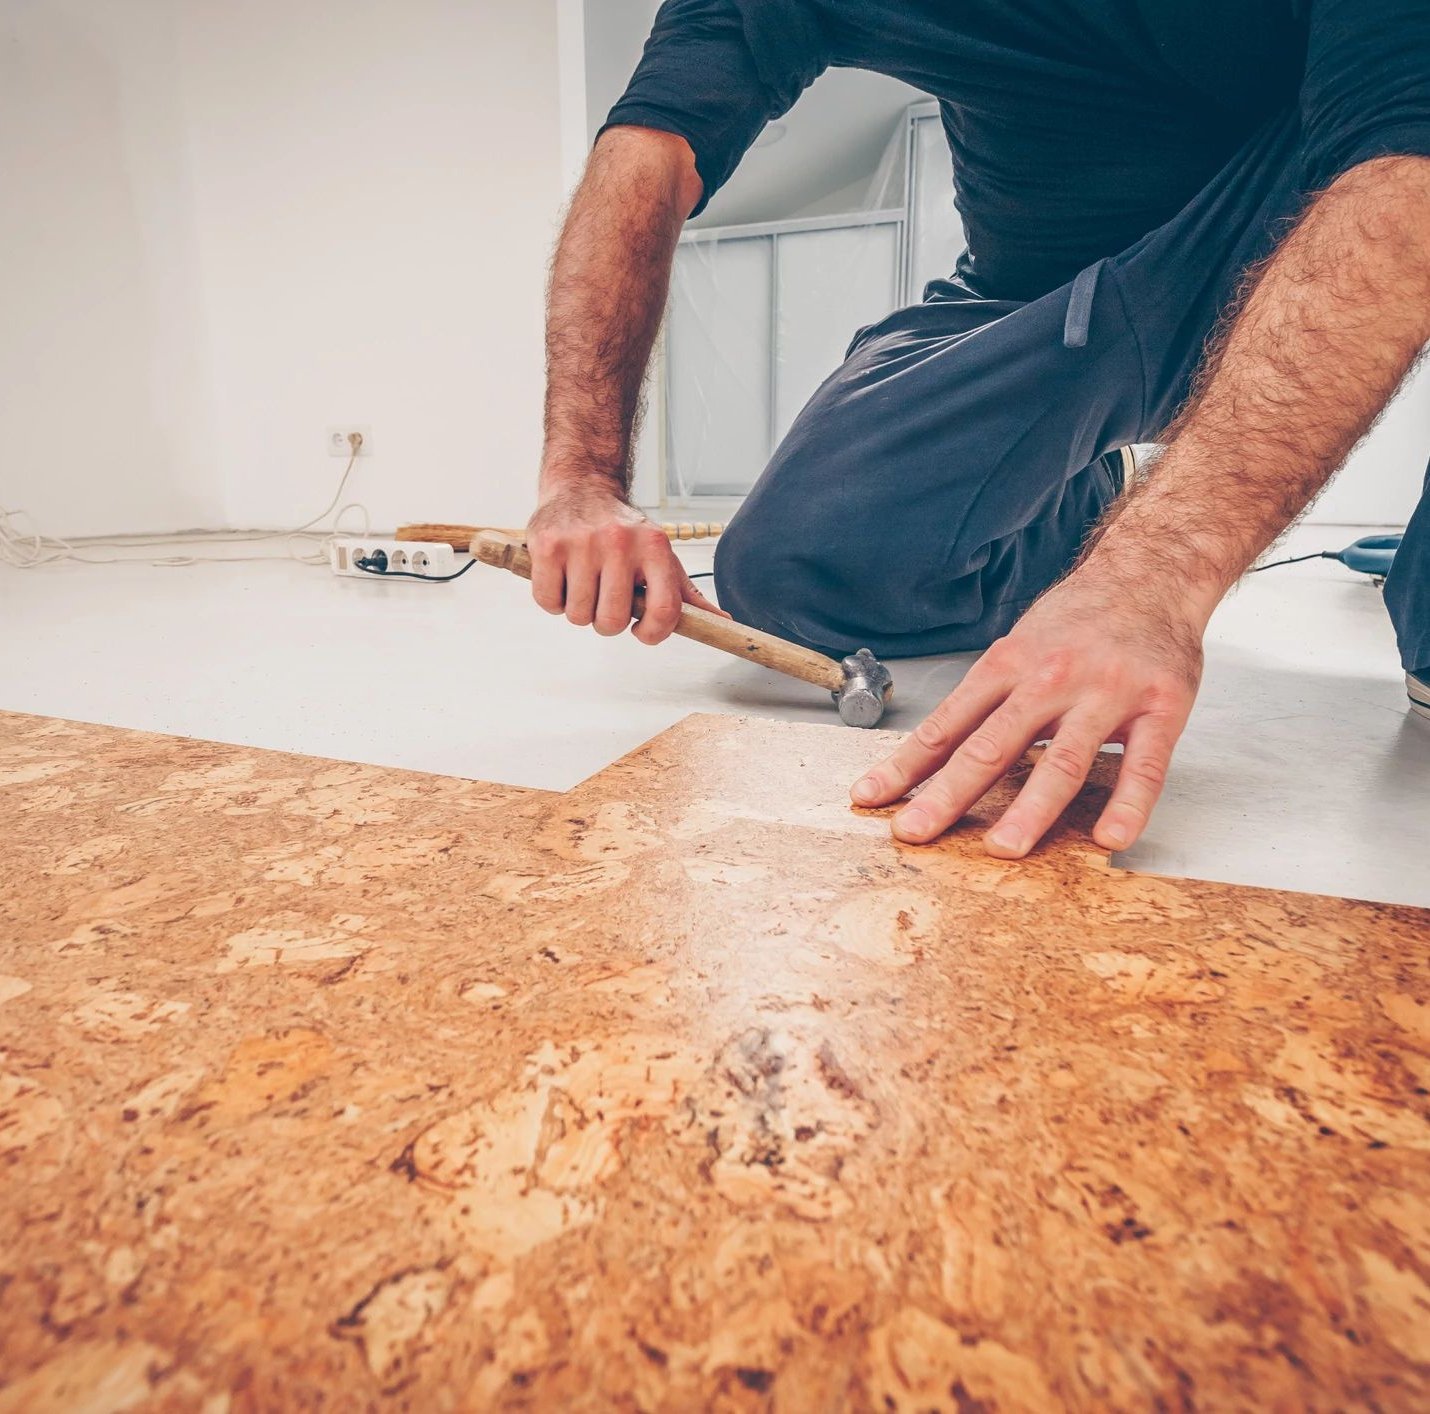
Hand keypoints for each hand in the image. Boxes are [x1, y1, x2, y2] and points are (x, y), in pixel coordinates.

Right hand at [526, 480, 727, 644]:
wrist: (582, 485)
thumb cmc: (625, 531)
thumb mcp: (660, 555)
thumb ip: (686, 594)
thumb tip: (723, 623)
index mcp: (655, 547)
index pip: (664, 611)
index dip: (653, 633)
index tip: (641, 630)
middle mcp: (620, 542)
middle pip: (612, 621)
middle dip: (606, 622)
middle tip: (604, 600)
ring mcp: (582, 543)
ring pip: (578, 616)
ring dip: (578, 610)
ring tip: (583, 583)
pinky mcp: (548, 546)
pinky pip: (548, 603)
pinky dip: (553, 601)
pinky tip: (562, 578)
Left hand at [850, 569, 1203, 855]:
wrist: (1151, 572)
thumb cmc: (1077, 619)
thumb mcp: (1018, 646)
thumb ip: (985, 701)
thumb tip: (932, 753)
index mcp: (1007, 665)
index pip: (946, 725)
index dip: (905, 765)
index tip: (869, 797)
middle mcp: (1050, 678)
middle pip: (992, 746)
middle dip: (948, 793)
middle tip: (915, 833)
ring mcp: (1106, 693)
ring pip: (1063, 760)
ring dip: (1031, 809)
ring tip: (1003, 848)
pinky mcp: (1160, 706)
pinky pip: (1144, 764)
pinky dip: (1128, 804)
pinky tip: (1109, 838)